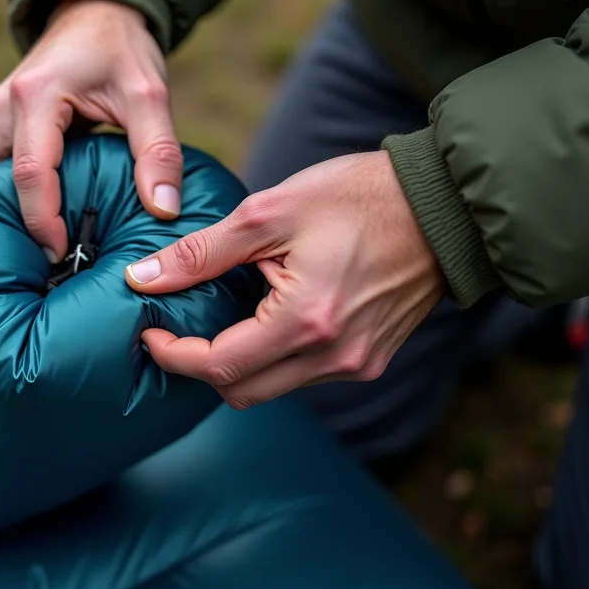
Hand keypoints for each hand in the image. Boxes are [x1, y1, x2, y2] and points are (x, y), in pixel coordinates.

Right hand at [0, 0, 182, 261]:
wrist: (94, 9)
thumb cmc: (121, 49)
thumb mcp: (149, 94)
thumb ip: (158, 153)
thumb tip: (163, 211)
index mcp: (37, 97)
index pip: (31, 173)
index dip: (43, 221)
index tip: (60, 254)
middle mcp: (1, 108)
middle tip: (4, 271)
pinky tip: (3, 236)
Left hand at [125, 151, 443, 407]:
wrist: (445, 204)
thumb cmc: (359, 196)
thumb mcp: (270, 213)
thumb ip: (201, 253)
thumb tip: (143, 278)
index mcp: (307, 322)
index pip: (219, 366)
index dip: (173, 355)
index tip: (149, 331)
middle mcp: (335, 357)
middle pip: (241, 392)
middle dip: (201, 365)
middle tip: (177, 327)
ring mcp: (358, 364)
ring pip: (272, 387)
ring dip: (239, 361)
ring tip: (226, 311)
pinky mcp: (371, 360)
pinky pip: (304, 376)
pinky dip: (274, 356)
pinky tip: (268, 314)